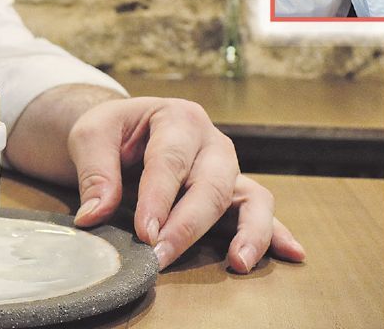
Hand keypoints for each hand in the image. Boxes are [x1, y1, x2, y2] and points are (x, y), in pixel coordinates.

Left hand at [67, 97, 304, 271]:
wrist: (124, 132)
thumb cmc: (112, 132)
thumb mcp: (91, 136)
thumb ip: (94, 172)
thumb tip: (94, 216)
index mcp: (178, 119)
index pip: (170, 161)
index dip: (158, 199)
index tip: (144, 232)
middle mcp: (212, 143)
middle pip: (211, 185)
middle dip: (188, 225)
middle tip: (161, 256)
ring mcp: (228, 169)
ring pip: (251, 197)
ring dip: (248, 232)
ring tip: (237, 263)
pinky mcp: (234, 193)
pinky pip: (261, 211)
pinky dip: (276, 233)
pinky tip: (292, 254)